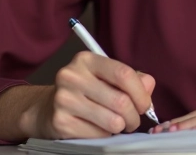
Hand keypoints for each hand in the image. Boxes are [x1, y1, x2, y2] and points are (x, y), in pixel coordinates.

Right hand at [22, 51, 155, 138]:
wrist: (47, 108)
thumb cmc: (84, 92)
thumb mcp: (105, 78)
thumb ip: (131, 79)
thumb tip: (149, 84)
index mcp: (86, 60)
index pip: (123, 74)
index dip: (141, 93)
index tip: (145, 104)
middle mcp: (72, 76)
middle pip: (120, 101)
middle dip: (134, 116)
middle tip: (133, 120)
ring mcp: (64, 99)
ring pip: (112, 120)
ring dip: (121, 126)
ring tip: (116, 123)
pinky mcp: (61, 121)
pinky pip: (98, 134)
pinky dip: (104, 134)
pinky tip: (97, 127)